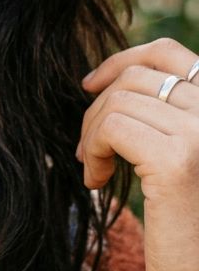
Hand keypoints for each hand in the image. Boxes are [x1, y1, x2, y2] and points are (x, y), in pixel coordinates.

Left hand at [79, 39, 198, 270]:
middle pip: (135, 78)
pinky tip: (97, 181)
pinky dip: (94, 150)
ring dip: (92, 135)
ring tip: (94, 168)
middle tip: (87, 151)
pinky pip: (112, 127)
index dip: (122, 60)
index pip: (168, 52)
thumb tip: (105, 76)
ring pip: (117, 102)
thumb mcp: (173, 150)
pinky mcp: (177, 159)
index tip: (90, 85)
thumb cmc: (183, 217)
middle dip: (97, 109)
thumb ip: (158, 111)